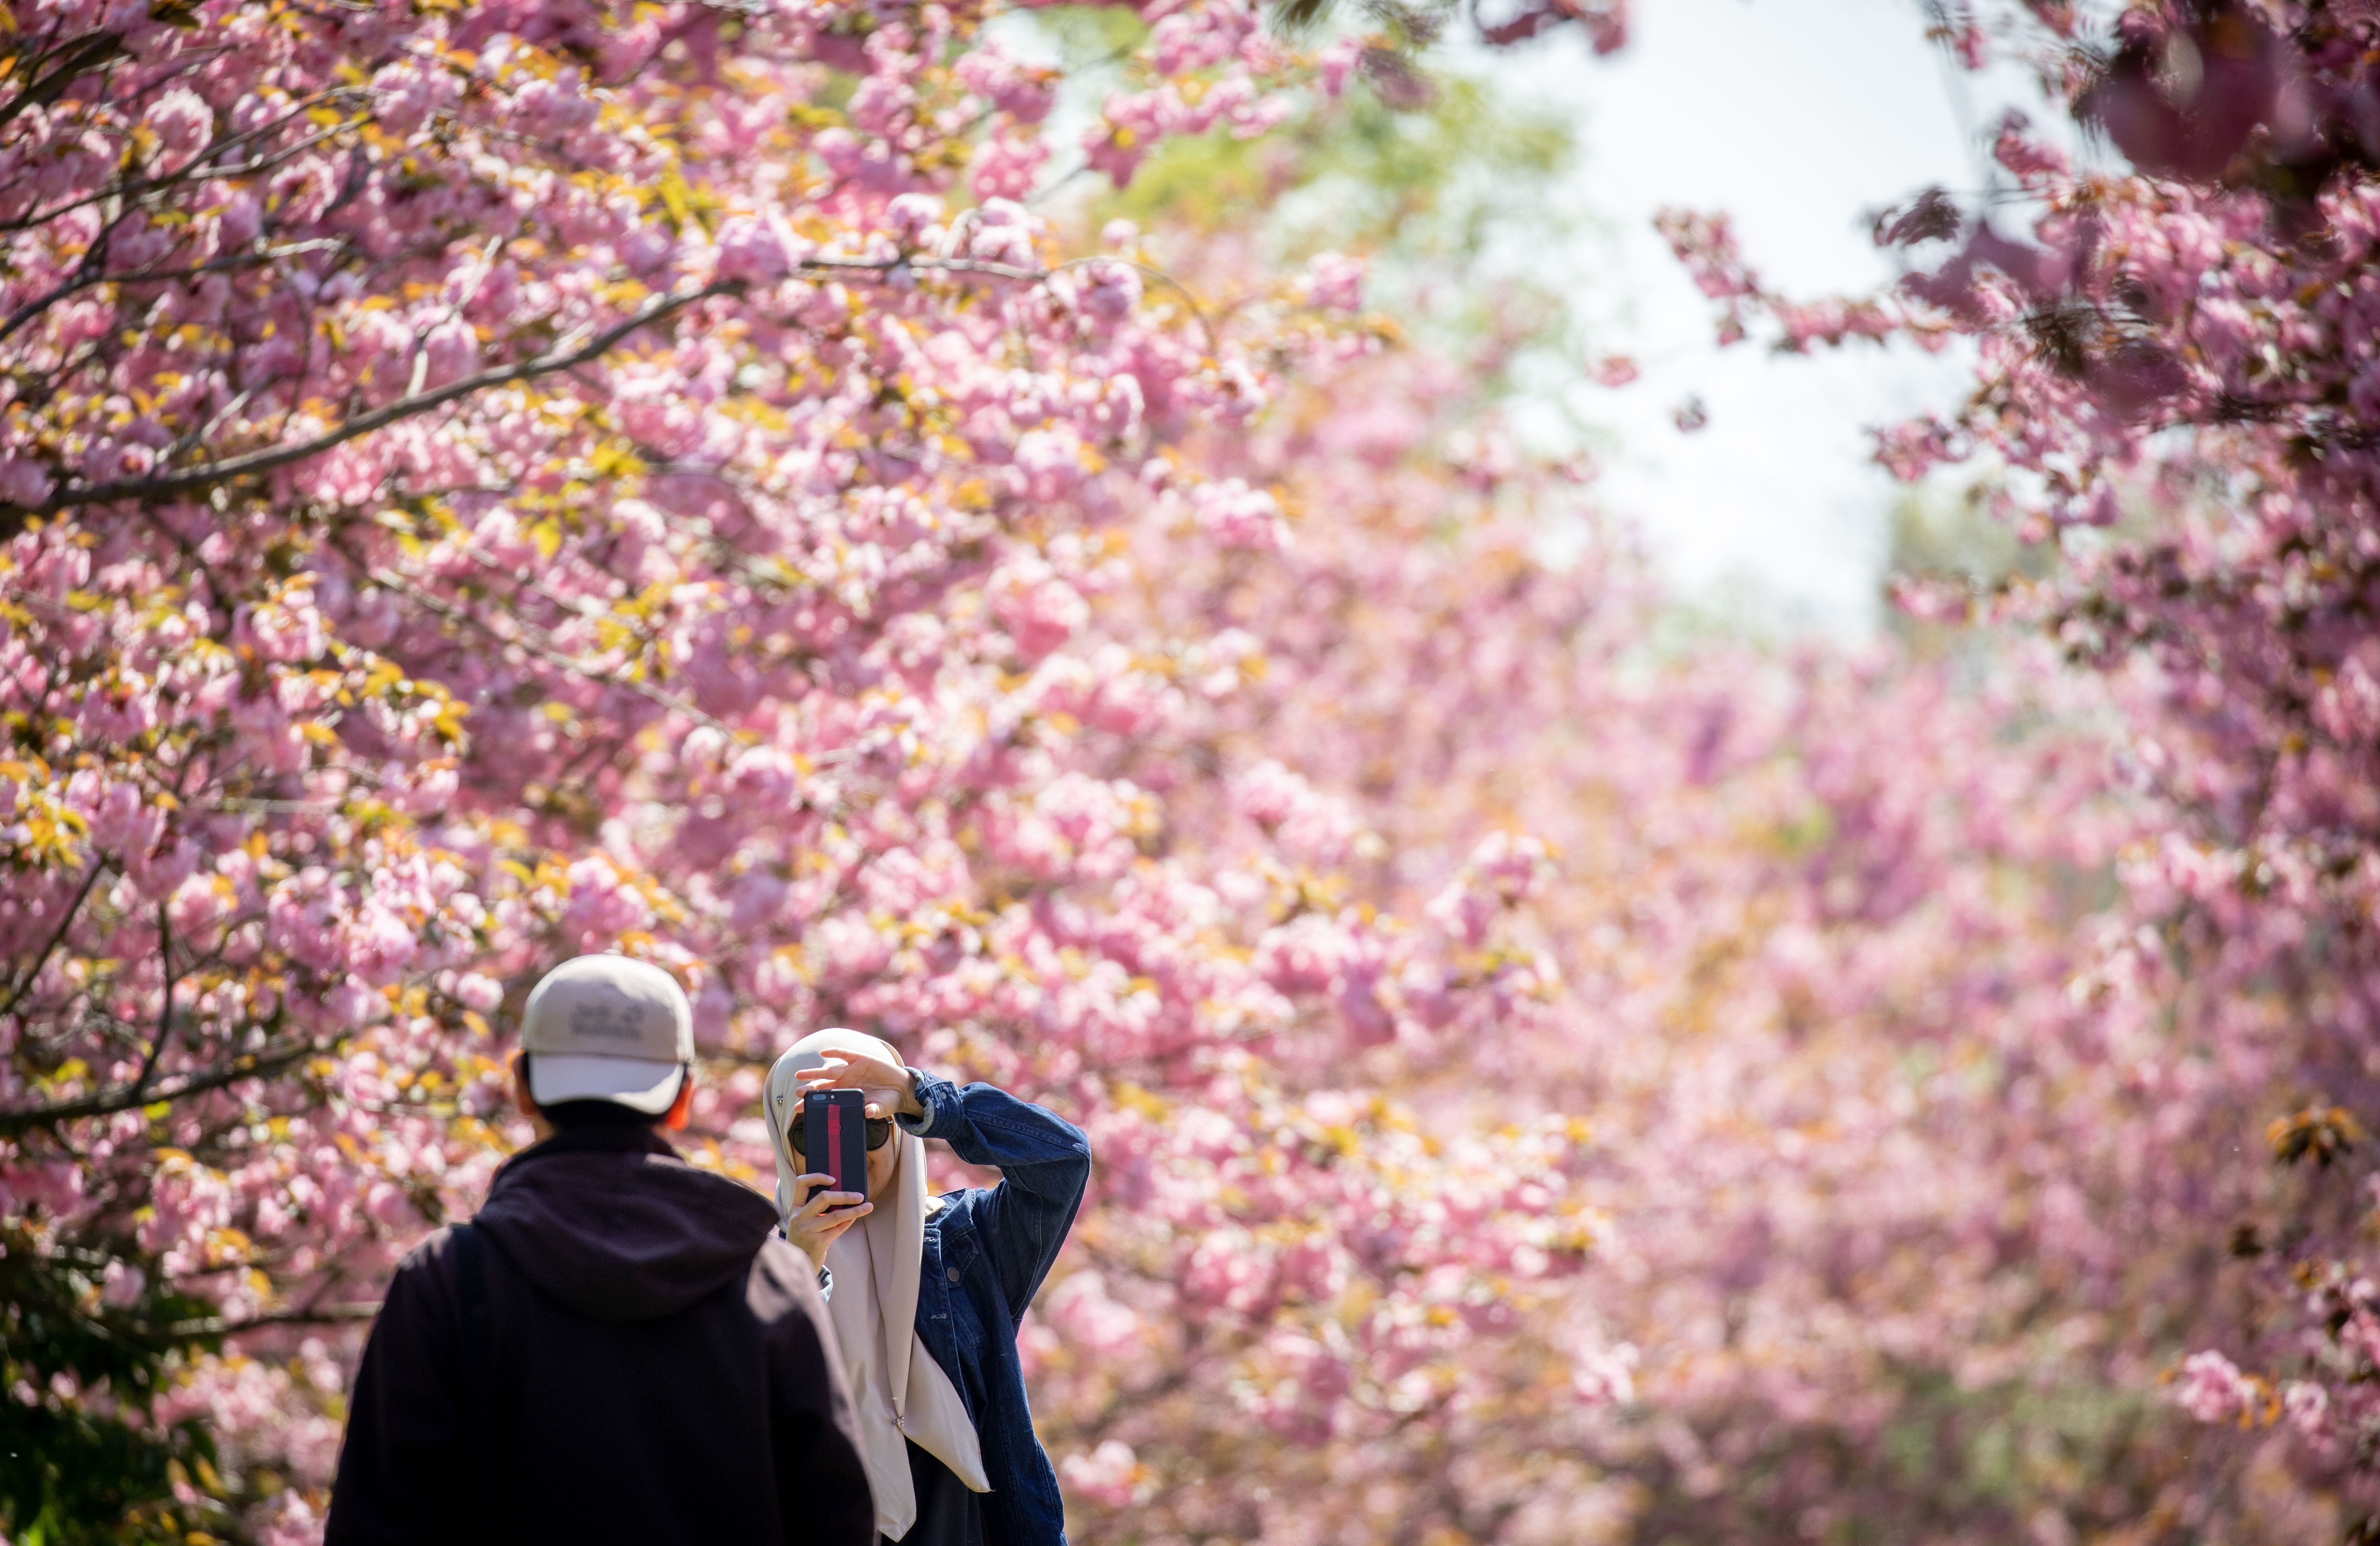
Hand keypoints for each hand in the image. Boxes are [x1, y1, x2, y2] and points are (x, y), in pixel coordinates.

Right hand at [783, 1173, 870, 1269]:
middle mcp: (799, 1217)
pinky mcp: (817, 1242)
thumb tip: (845, 1194)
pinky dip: (849, 1221)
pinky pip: (838, 1229)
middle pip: (823, 1197)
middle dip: (845, 1195)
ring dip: (855, 1210)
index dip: (817, 1177)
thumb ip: (817, 1208)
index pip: (801, 1183)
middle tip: (860, 1196)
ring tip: (868, 1206)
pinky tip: (856, 1217)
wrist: (800, 1263)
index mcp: (795, 1208)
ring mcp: (807, 1230)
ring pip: (836, 1215)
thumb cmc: (806, 1237)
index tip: (834, 1179)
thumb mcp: (805, 1221)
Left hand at [795, 1048, 921, 1118]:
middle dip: (809, 1088)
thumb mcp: (880, 1108)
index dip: (812, 1103)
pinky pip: (845, 1053)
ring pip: (829, 1070)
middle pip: (822, 1084)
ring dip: (814, 1072)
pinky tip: (824, 1052)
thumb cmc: (887, 1102)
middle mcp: (845, 1082)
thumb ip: (873, 1110)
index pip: (826, 1100)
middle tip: (797, 1092)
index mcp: (846, 1096)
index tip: (798, 1108)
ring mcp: (851, 1070)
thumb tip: (867, 1113)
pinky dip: (835, 1051)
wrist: (901, 1089)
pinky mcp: (861, 1058)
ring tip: (800, 1075)